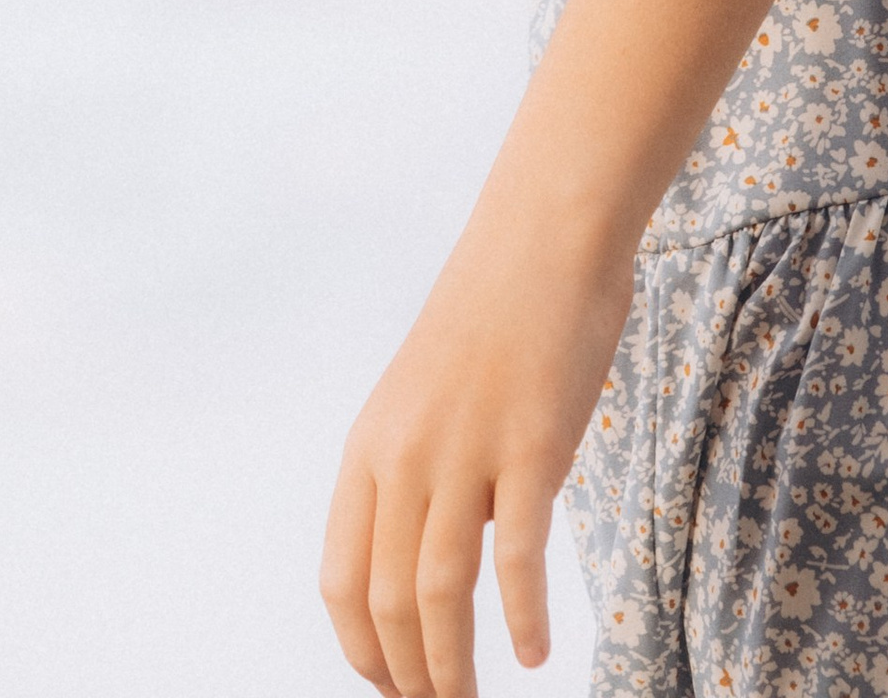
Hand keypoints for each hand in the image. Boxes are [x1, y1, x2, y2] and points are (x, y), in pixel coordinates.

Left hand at [321, 199, 630, 697]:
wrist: (545, 234)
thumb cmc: (494, 316)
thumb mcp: (423, 397)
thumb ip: (415, 473)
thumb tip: (426, 561)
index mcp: (371, 446)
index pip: (341, 580)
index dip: (361, 651)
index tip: (390, 691)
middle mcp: (405, 453)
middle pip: (387, 600)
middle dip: (410, 677)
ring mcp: (466, 450)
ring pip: (439, 593)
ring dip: (452, 669)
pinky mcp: (531, 446)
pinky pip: (516, 557)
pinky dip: (519, 618)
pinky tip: (533, 652)